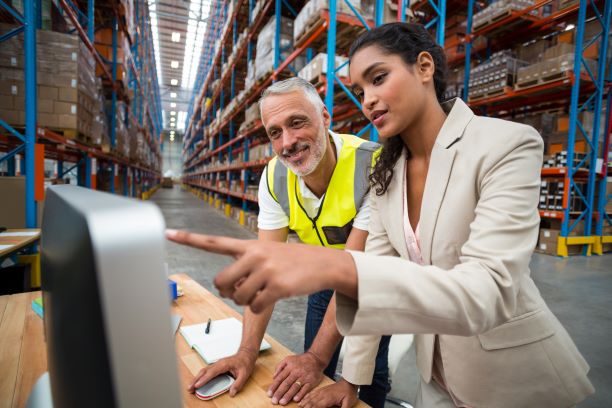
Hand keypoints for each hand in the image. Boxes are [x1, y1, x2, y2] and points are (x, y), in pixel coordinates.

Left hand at [165, 230, 356, 312]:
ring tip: (263, 290)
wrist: (324, 264)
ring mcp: (266, 270)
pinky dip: (261, 306)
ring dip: (247, 300)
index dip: (189, 239)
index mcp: (249, 245)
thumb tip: (227, 290)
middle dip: (227, 291)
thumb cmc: (292, 262)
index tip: (167, 233)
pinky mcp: (277, 287)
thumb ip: (245, 265)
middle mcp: (255, 255)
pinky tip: (274, 296)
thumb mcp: (268, 254)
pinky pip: (255, 306)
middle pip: (220, 281)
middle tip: (242, 289)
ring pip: (238, 297)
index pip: (214, 242)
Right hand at [188, 347, 256, 396]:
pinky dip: (200, 377)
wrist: (246, 354)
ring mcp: (217, 364)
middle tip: (190, 388)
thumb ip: (238, 384)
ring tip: (191, 387)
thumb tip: (232, 393)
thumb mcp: (244, 374)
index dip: (204, 379)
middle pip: (204, 371)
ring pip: (204, 371)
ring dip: (196, 378)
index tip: (197, 385)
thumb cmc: (245, 362)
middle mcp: (218, 364)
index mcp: (224, 364)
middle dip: (196, 380)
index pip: (211, 373)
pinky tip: (197, 382)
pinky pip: (206, 372)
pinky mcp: (217, 367)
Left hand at [268, 351, 326, 404]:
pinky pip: (305, 388)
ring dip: (288, 395)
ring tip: (282, 402)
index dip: (274, 387)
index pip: (280, 378)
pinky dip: (301, 394)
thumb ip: (279, 366)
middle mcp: (296, 372)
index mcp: (289, 367)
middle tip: (274, 401)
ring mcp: (304, 377)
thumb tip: (273, 377)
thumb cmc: (300, 361)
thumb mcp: (288, 359)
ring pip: (295, 387)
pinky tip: (295, 399)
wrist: (315, 359)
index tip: (269, 394)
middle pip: (286, 383)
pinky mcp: (311, 381)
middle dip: (279, 393)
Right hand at [299, 379, 358, 407]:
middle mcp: (324, 395)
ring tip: (299, 406)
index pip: (317, 406)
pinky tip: (304, 399)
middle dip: (305, 406)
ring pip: (311, 397)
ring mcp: (323, 391)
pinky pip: (313, 393)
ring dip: (305, 402)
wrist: (350, 382)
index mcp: (329, 399)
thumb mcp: (348, 404)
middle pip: (312, 402)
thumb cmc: (350, 393)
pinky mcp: (323, 390)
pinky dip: (307, 396)